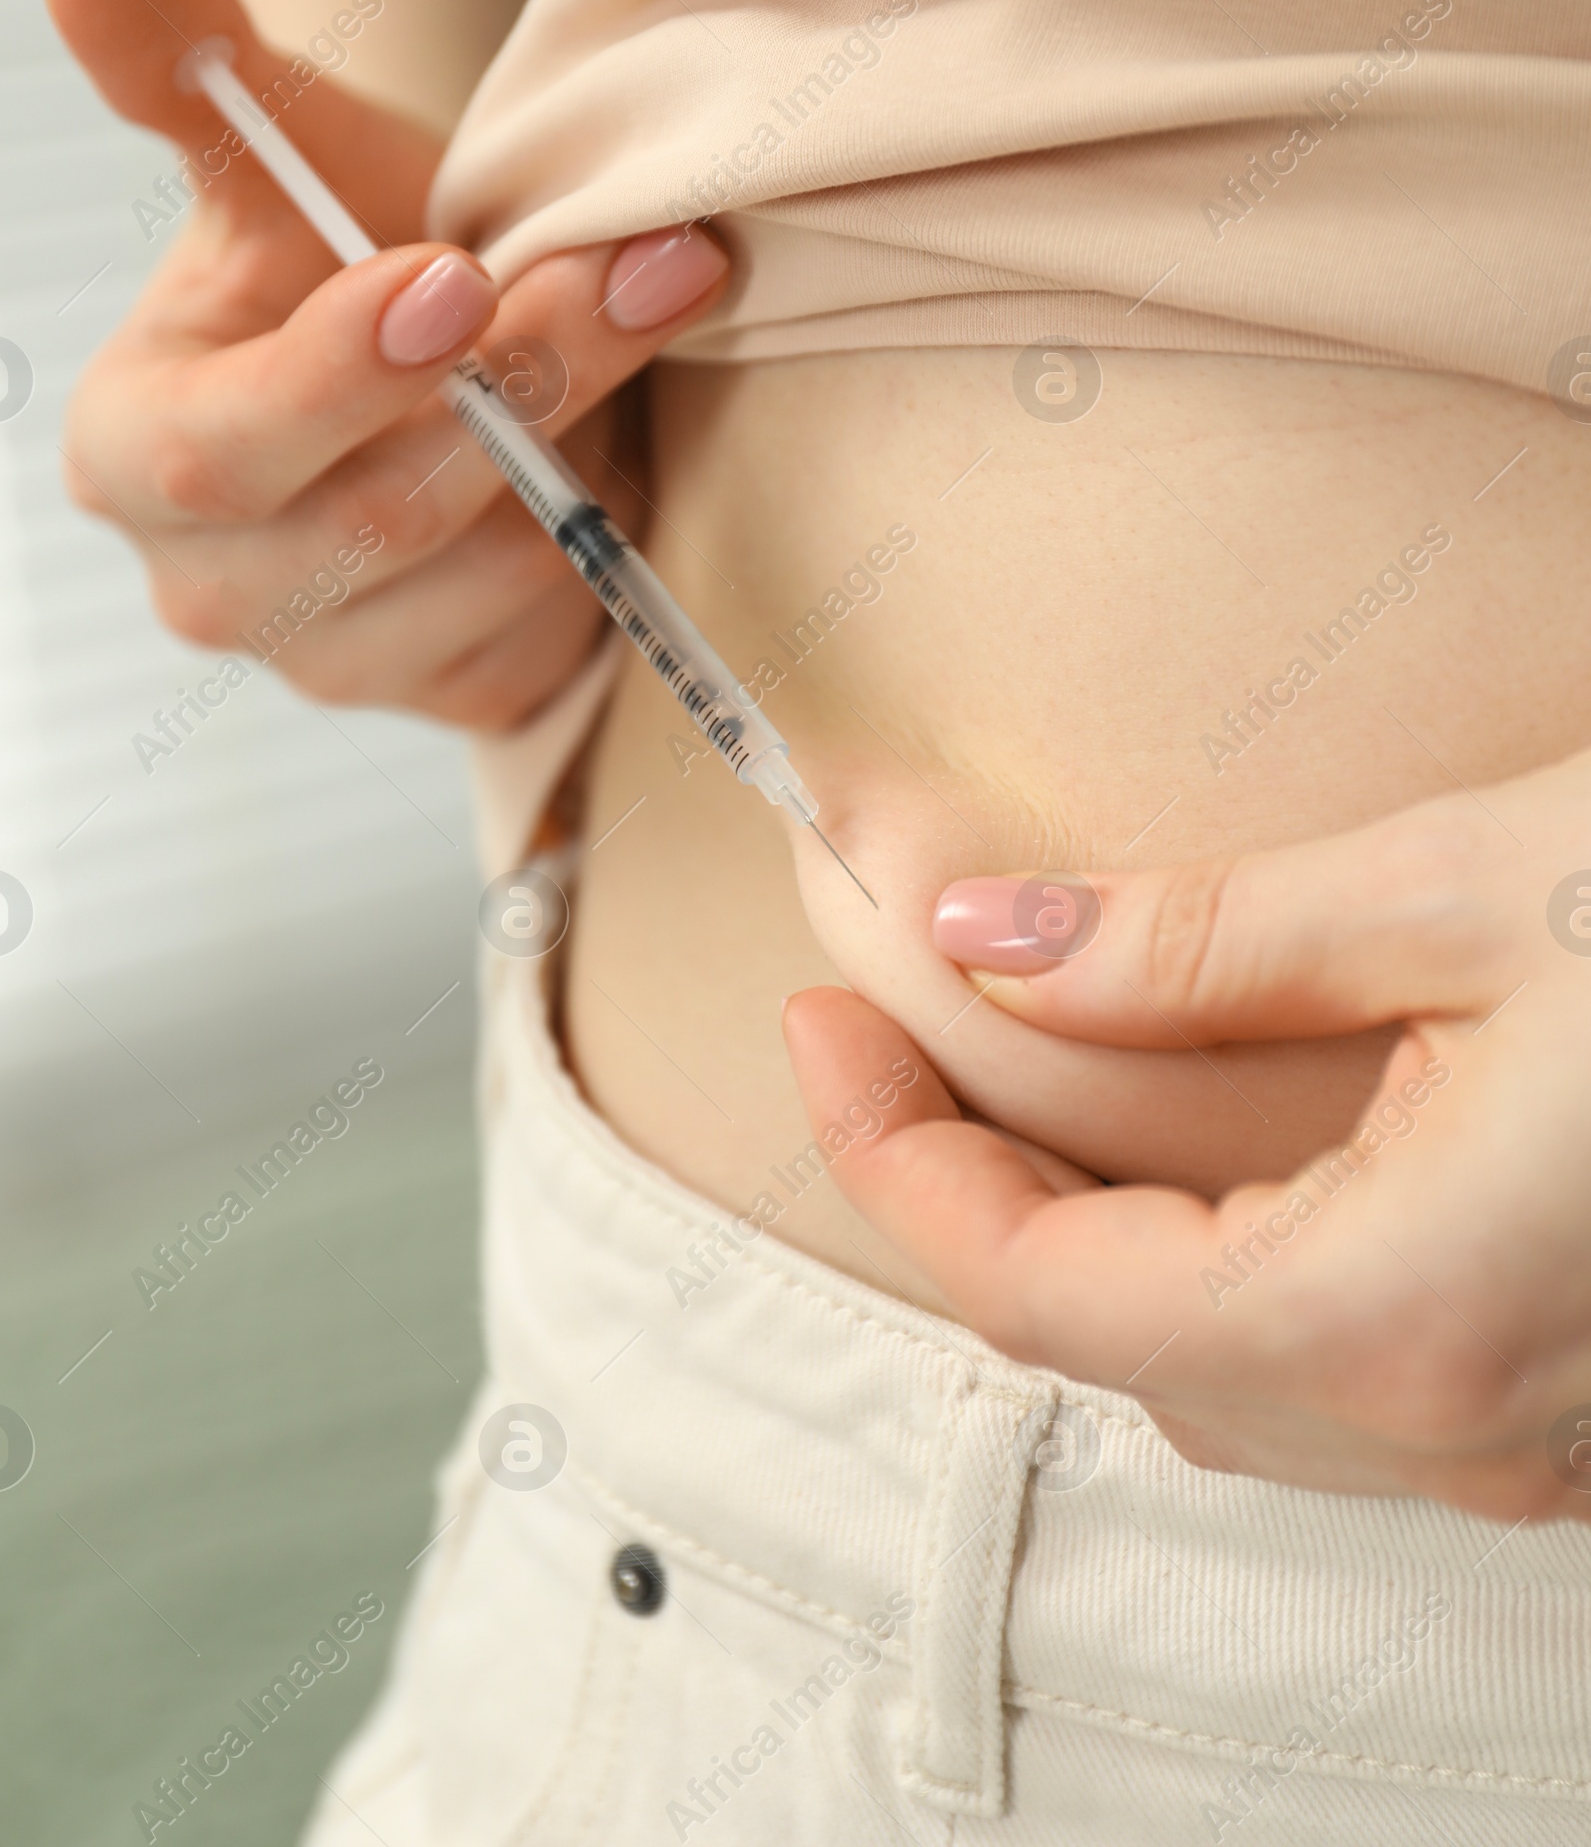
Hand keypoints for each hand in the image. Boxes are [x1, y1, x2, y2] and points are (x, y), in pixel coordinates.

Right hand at [47, 0, 728, 727]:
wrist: (460, 352)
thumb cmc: (357, 250)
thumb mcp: (286, 155)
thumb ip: (183, 59)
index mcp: (137, 448)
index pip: (223, 445)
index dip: (342, 370)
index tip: (455, 273)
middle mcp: (214, 581)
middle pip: (376, 513)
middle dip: (522, 384)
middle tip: (646, 268)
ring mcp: (329, 661)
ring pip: (486, 573)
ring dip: (587, 446)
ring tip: (633, 329)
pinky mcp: (443, 695)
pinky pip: (544, 635)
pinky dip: (596, 535)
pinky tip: (600, 456)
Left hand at [783, 748, 1590, 1521]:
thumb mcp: (1459, 891)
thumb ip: (1202, 941)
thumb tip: (982, 945)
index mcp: (1395, 1315)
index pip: (1036, 1287)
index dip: (893, 1158)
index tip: (822, 1027)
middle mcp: (1453, 1428)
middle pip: (1107, 1342)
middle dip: (969, 1189)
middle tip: (886, 1035)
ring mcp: (1525, 1446)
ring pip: (1215, 1375)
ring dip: (1088, 1239)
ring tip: (1012, 1082)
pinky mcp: (1574, 1411)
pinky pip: (1330, 1378)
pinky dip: (1217, 1274)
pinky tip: (1200, 1161)